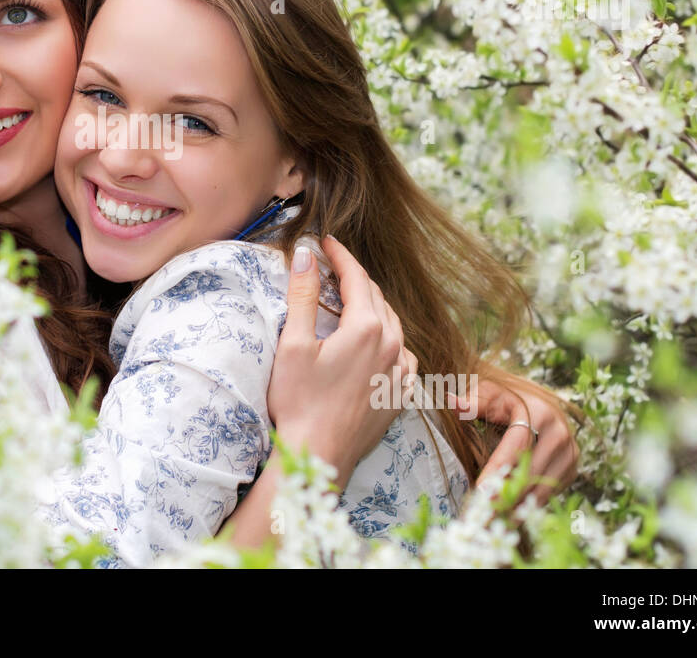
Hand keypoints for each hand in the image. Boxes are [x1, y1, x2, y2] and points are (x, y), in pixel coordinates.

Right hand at [268, 234, 415, 484]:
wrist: (320, 455)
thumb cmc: (299, 402)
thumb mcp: (294, 345)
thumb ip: (302, 297)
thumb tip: (305, 256)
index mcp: (366, 329)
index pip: (357, 278)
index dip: (340, 256)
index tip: (325, 241)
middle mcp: (391, 346)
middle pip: (376, 297)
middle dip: (355, 277)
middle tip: (333, 266)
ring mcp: (400, 372)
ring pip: (393, 324)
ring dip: (373, 305)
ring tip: (352, 298)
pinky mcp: (401, 394)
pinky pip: (403, 354)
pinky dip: (389, 337)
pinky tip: (377, 341)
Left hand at [452, 378, 578, 504]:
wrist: (538, 400)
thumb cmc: (506, 398)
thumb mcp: (490, 393)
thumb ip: (472, 401)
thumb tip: (452, 401)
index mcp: (539, 412)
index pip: (517, 446)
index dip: (499, 469)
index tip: (481, 490)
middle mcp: (559, 433)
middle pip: (531, 471)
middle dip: (506, 494)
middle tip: (483, 512)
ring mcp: (569, 452)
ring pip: (542, 487)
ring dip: (518, 506)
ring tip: (493, 520)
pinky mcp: (571, 467)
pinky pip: (549, 492)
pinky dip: (529, 505)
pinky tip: (509, 516)